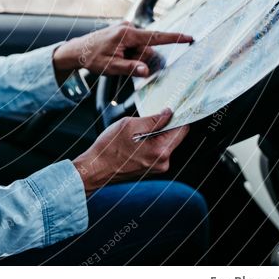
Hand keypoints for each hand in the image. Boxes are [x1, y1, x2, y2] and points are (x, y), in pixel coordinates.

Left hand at [52, 21, 191, 79]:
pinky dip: (130, 53)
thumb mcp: (111, 67)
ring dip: (134, 56)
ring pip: (141, 47)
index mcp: (127, 35)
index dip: (174, 38)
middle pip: (147, 47)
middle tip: (121, 63)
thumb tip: (146, 70)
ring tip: (116, 59)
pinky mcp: (123, 31)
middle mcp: (128, 28)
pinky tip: (117, 55)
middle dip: (140, 58)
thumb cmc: (92, 58)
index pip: (156, 37)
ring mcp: (125, 29)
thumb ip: (130, 68)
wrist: (77, 50)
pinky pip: (134, 45)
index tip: (189, 37)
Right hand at [71, 109, 189, 195]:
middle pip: (174, 137)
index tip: (173, 108)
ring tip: (137, 132)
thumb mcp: (129, 125)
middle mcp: (163, 162)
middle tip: (149, 117)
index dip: (179, 116)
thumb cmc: (109, 148)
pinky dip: (150, 143)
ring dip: (156, 134)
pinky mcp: (151, 170)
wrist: (95, 168)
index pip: (182, 130)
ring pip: (165, 144)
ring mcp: (157, 168)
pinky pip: (157, 152)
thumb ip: (153, 119)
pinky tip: (135, 141)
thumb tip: (168, 113)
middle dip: (165, 125)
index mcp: (160, 150)